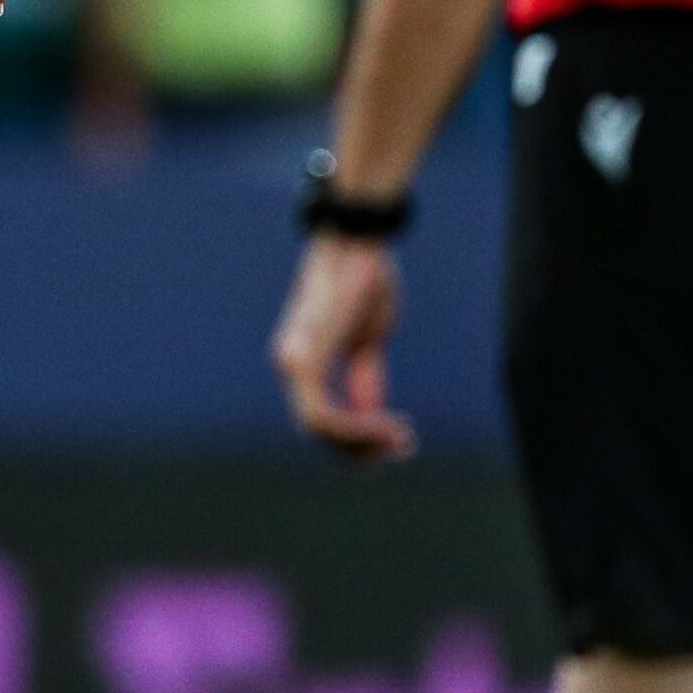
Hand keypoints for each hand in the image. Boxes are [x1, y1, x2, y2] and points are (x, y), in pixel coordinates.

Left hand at [272, 234, 411, 461]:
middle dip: (361, 449)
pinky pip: (323, 415)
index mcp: (303, 360)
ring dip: (362, 442)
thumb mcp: (369, 340)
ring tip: (400, 439)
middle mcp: (289, 364)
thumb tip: (368, 416)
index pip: (321, 418)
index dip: (358, 439)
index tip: (399, 443)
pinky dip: (357, 428)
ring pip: (319, 428)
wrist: (359, 242)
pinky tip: (390, 427)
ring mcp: (292, 363)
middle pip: (318, 430)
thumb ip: (364, 379)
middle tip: (403, 449)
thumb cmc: (366, 282)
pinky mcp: (304, 360)